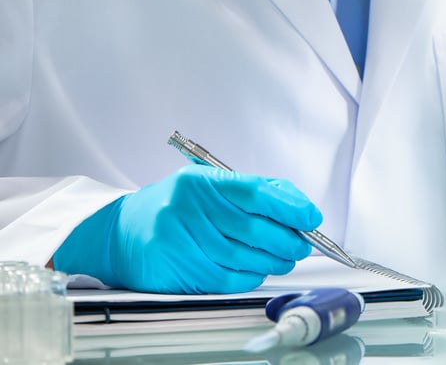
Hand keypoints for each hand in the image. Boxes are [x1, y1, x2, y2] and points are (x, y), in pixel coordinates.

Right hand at [54, 165, 320, 293]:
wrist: (121, 232)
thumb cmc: (177, 206)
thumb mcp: (209, 184)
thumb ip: (253, 190)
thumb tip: (299, 206)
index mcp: (200, 182)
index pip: (255, 192)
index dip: (289, 207)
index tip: (311, 217)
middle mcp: (187, 209)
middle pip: (252, 229)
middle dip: (287, 239)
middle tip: (303, 244)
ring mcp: (178, 241)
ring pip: (241, 257)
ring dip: (273, 261)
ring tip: (286, 259)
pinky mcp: (175, 270)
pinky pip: (225, 278)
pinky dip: (250, 276)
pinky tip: (260, 270)